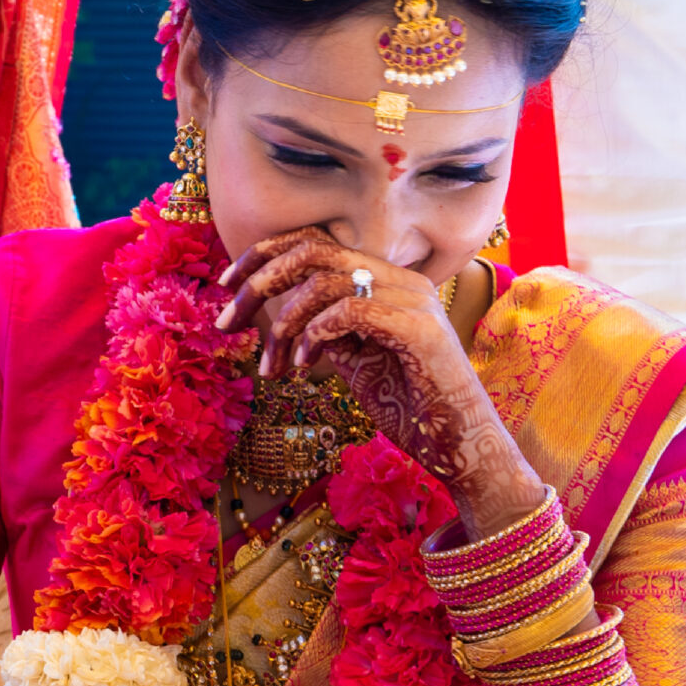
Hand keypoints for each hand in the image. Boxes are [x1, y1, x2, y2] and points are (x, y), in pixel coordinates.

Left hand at [216, 229, 544, 531]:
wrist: (457, 444)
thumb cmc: (407, 405)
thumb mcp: (352, 360)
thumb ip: (323, 330)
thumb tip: (278, 315)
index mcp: (385, 280)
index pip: (317, 241)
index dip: (265, 254)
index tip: (228, 286)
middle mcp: (401, 279)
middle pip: (313, 250)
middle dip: (260, 282)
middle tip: (228, 323)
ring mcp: (413, 299)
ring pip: (324, 281)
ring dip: (283, 325)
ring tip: (272, 368)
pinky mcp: (418, 328)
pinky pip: (349, 309)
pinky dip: (314, 335)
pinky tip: (303, 365)